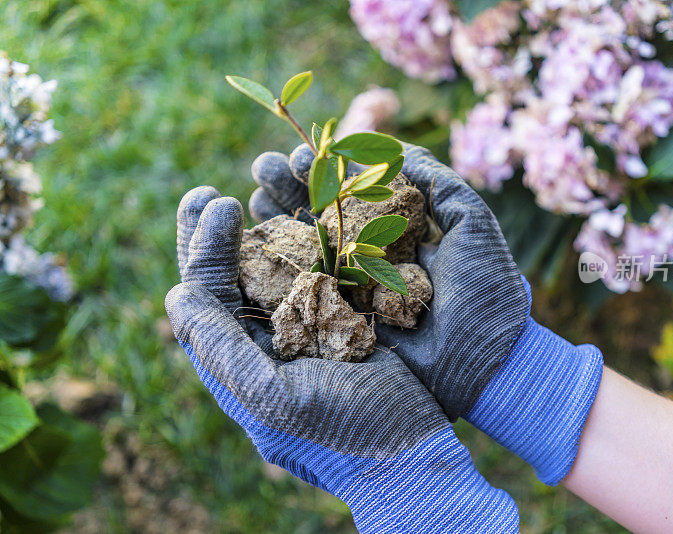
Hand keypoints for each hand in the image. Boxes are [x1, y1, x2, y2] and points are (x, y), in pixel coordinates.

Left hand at [167, 184, 518, 532]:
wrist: (414, 453)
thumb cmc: (345, 435)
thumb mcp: (274, 401)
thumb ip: (221, 351)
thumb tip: (176, 295)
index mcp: (242, 360)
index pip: (208, 294)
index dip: (203, 245)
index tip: (218, 201)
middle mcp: (269, 340)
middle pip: (233, 275)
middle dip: (219, 232)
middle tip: (211, 191)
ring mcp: (309, 325)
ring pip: (278, 264)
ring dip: (267, 221)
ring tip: (262, 179)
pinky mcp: (348, 316)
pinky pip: (324, 266)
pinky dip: (316, 232)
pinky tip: (313, 205)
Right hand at [251, 142, 602, 485]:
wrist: (489, 366)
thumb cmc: (489, 294)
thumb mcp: (472, 226)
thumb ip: (439, 182)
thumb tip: (396, 145)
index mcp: (399, 232)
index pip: (351, 191)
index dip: (322, 170)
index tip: (296, 153)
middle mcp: (370, 259)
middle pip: (320, 215)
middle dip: (288, 188)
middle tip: (261, 166)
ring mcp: (354, 293)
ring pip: (304, 251)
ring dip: (274, 222)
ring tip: (246, 198)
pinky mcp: (343, 328)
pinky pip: (303, 298)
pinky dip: (274, 274)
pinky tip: (248, 249)